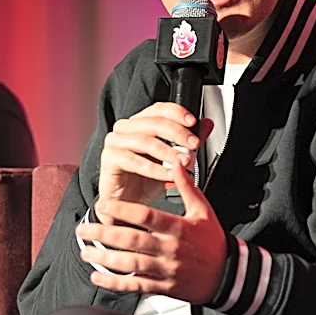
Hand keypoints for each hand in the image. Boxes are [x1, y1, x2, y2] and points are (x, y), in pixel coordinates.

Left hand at [78, 159, 226, 302]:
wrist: (229, 275)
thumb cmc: (213, 240)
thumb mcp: (203, 209)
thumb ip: (187, 185)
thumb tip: (177, 160)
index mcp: (178, 227)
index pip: (146, 216)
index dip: (122, 210)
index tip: (103, 204)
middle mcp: (170, 249)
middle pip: (132, 240)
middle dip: (105, 234)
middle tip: (83, 228)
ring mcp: (166, 270)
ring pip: (131, 264)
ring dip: (105, 258)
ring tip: (86, 251)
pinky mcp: (164, 288)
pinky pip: (136, 285)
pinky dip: (116, 282)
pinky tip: (98, 276)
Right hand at [95, 102, 212, 224]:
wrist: (129, 205)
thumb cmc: (146, 181)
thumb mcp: (173, 160)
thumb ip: (188, 142)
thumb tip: (206, 125)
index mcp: (140, 123)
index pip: (158, 109)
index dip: (177, 113)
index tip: (193, 123)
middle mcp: (125, 128)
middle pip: (153, 123)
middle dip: (177, 133)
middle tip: (194, 144)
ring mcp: (114, 142)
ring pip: (145, 141)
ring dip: (168, 152)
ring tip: (184, 162)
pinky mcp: (109, 158)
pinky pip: (133, 161)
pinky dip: (155, 169)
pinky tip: (169, 175)